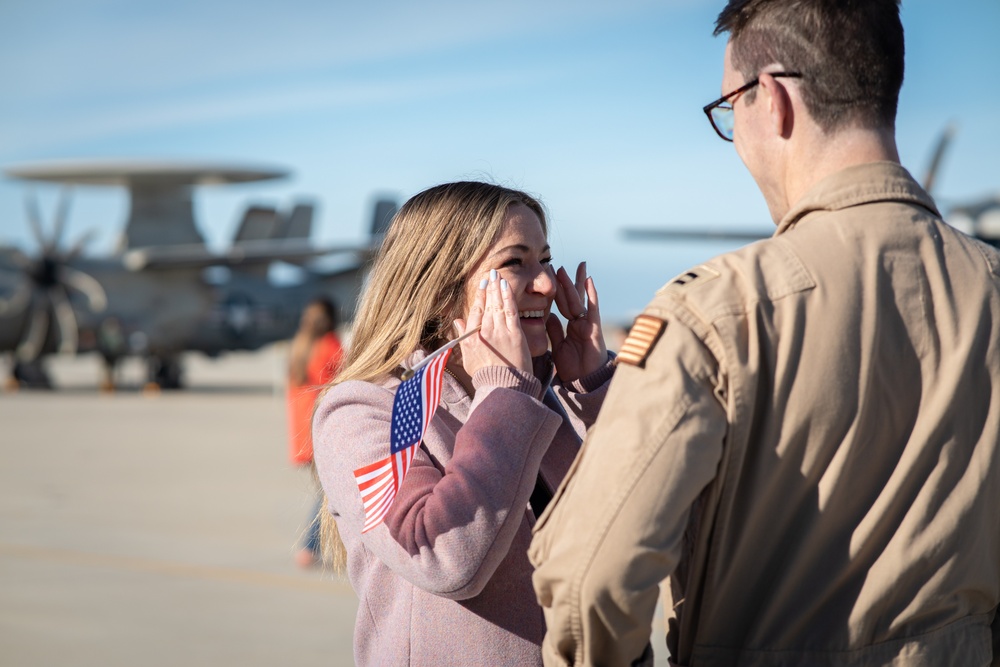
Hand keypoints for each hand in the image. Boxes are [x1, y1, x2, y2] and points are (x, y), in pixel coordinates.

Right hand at [453, 269, 531, 377]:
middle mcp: (484, 332)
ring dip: (498, 288)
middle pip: (487, 304)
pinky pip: (510, 311)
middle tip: (491, 272)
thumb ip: (463, 338)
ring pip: (498, 305)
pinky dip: (508, 297)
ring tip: (498, 275)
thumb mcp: (468, 358)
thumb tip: (457, 322)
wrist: (504, 388)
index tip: (482, 284)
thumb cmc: (486, 377)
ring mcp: (499, 332)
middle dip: (489, 286)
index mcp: (472, 338)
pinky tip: (507, 286)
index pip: (475, 311)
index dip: (479, 296)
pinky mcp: (514, 334)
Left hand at [546, 262, 606, 381]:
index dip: (556, 291)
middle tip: (559, 265)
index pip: (562, 305)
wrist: (583, 382)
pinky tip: (590, 281)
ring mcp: (588, 324)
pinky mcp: (594, 328)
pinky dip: (592, 294)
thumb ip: (554, 330)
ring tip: (575, 267)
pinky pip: (593, 309)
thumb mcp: (558, 346)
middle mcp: (579, 322)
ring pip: (580, 300)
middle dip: (566, 282)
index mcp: (570, 326)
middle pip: (572, 298)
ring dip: (576, 283)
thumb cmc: (572, 367)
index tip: (550, 278)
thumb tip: (548, 314)